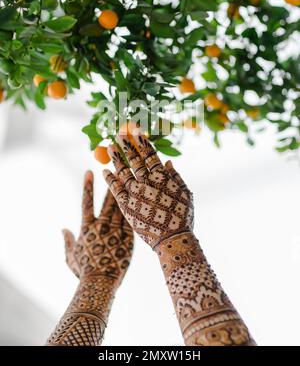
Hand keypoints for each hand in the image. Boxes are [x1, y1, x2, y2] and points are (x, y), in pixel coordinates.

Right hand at [63, 171, 133, 284]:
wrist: (101, 283)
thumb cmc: (84, 273)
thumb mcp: (71, 257)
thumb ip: (68, 241)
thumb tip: (63, 229)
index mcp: (87, 227)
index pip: (87, 201)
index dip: (88, 185)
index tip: (90, 170)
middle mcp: (102, 225)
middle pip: (108, 199)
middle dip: (112, 181)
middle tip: (116, 166)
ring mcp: (116, 230)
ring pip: (122, 206)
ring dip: (125, 190)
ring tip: (130, 176)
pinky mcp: (128, 236)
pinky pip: (132, 218)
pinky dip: (135, 207)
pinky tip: (140, 196)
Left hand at [103, 132, 193, 248]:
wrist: (172, 240)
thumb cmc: (182, 218)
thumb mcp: (185, 195)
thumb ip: (176, 177)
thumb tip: (169, 162)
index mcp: (162, 176)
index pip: (150, 154)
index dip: (142, 142)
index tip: (136, 131)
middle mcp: (147, 181)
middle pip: (134, 159)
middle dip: (126, 145)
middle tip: (119, 133)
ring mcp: (135, 193)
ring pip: (123, 171)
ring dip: (116, 158)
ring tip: (109, 147)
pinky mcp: (126, 205)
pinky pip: (115, 189)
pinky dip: (110, 179)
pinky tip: (104, 171)